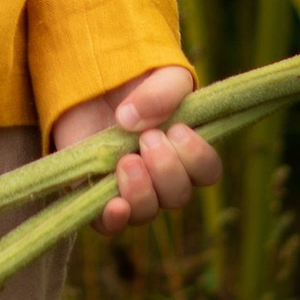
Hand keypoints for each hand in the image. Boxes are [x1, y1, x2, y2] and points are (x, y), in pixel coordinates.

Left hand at [50, 64, 216, 234]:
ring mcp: (129, 189)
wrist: (92, 79)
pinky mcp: (94, 194)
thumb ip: (160, 93)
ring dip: (142, 189)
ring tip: (127, 160)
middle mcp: (160, 177)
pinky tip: (116, 205)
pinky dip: (114, 220)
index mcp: (185, 150)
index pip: (207, 172)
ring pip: (147, 211)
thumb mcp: (159, 75)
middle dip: (166, 168)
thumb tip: (131, 122)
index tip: (178, 130)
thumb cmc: (136, 80)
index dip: (198, 158)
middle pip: (178, 196)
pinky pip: (108, 225)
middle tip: (148, 138)